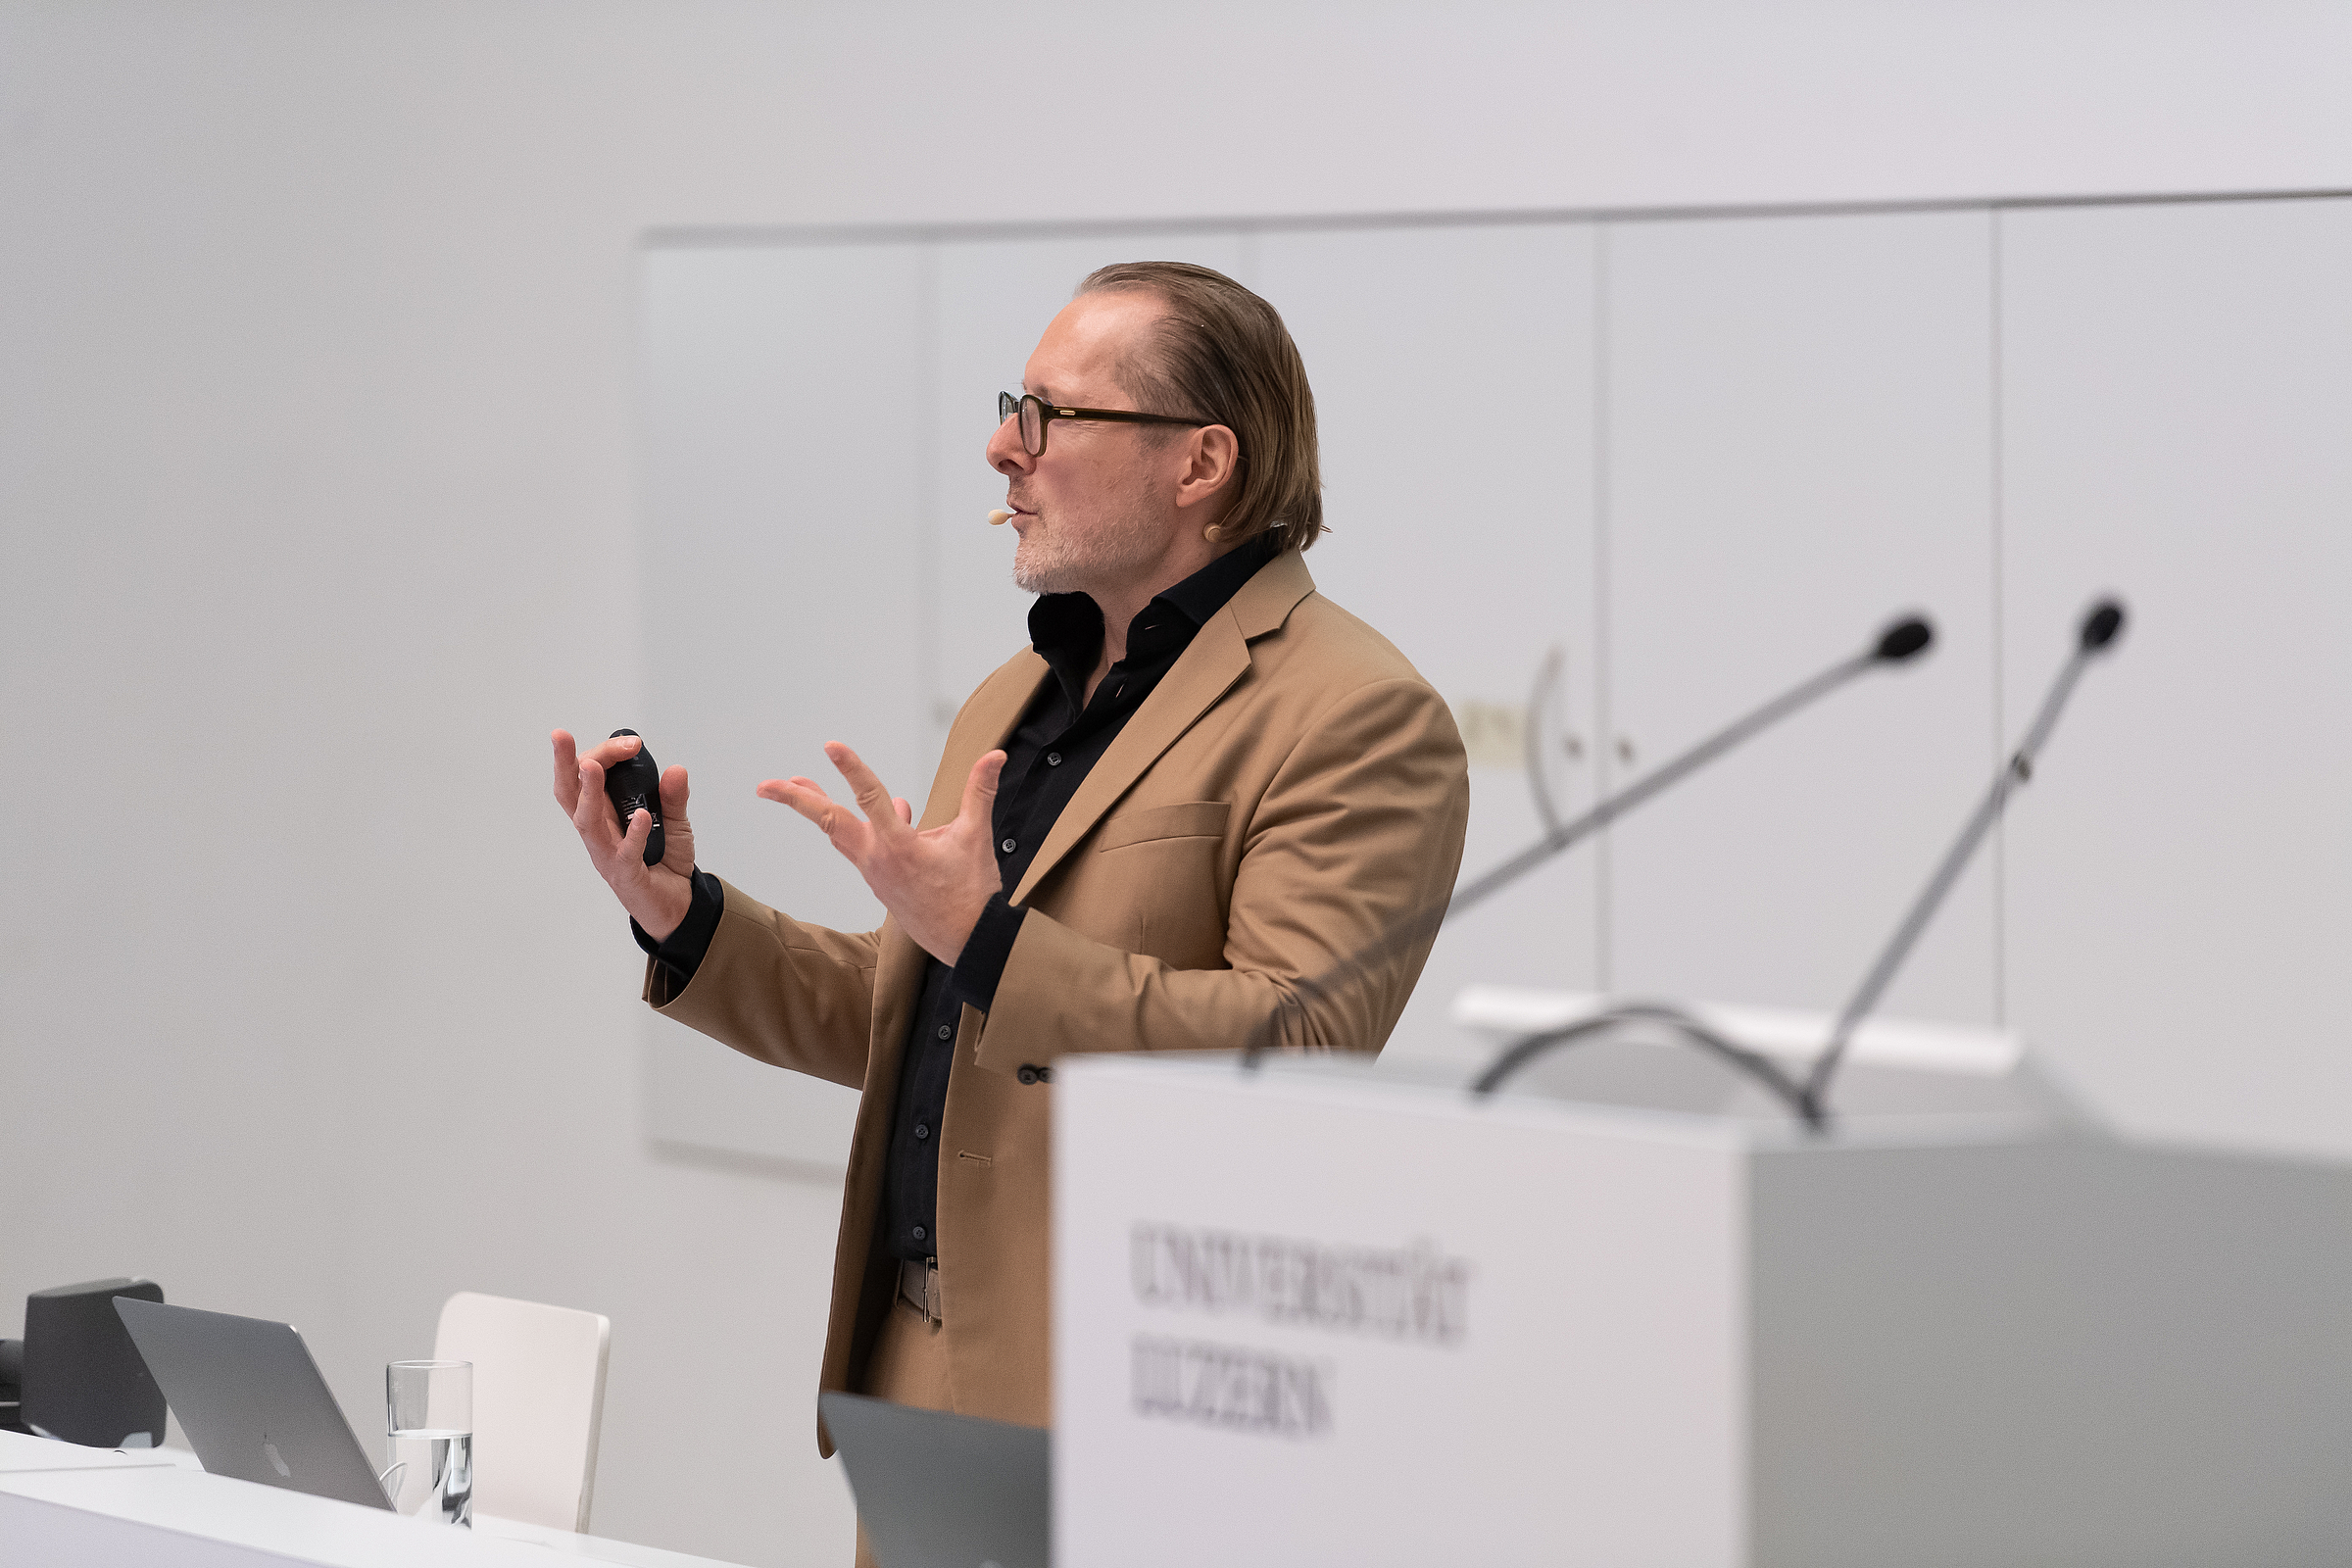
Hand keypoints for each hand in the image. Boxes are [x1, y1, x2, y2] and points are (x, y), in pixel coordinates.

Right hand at [552, 729, 697, 940]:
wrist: (679, 906)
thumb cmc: (664, 861)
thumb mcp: (675, 823)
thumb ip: (673, 797)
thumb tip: (676, 769)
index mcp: (604, 814)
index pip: (588, 778)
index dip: (603, 755)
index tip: (631, 743)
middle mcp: (598, 832)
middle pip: (571, 795)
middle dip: (564, 764)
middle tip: (561, 737)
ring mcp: (607, 855)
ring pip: (587, 822)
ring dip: (589, 793)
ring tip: (592, 767)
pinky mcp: (626, 876)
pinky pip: (626, 854)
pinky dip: (633, 834)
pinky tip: (642, 816)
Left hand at [759, 742, 1005, 965]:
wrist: (969, 943)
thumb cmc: (973, 893)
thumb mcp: (977, 837)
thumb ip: (981, 792)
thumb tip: (995, 756)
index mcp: (900, 846)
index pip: (869, 797)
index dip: (850, 768)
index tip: (831, 746)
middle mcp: (878, 859)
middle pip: (829, 822)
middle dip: (796, 801)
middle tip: (765, 786)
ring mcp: (875, 874)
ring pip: (838, 835)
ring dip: (818, 808)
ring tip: (798, 785)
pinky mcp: (880, 884)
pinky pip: (859, 848)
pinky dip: (859, 825)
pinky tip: (890, 808)